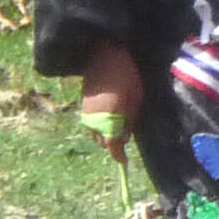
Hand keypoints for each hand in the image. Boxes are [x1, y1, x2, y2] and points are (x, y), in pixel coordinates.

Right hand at [80, 41, 142, 163]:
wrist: (103, 56)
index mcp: (108, 119)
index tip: (124, 162)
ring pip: (95, 133)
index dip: (118, 156)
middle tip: (126, 137)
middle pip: (102, 141)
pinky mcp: (83, 106)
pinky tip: (111, 117)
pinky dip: (100, 125)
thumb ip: (130, 120)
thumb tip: (126, 136)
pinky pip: (91, 123)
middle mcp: (94, 119)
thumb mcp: (135, 99)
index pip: (112, 146)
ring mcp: (86, 112)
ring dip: (106, 135)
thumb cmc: (126, 76)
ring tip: (120, 126)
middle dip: (113, 143)